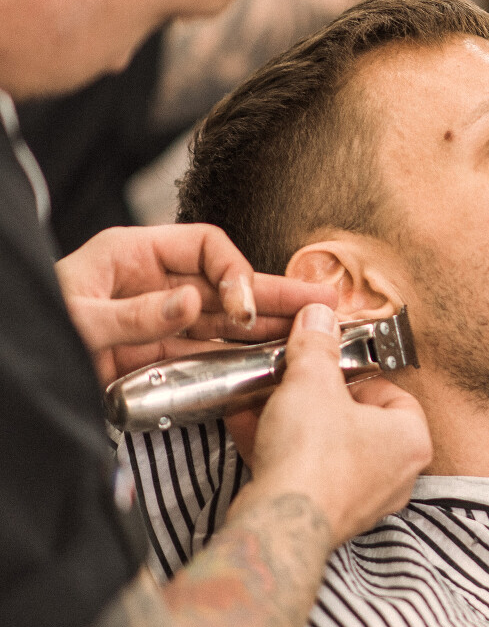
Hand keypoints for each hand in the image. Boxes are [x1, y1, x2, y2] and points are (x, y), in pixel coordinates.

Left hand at [56, 224, 336, 383]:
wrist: (10, 379)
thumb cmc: (32, 332)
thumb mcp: (78, 320)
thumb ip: (135, 314)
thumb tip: (192, 303)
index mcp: (132, 255)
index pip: (206, 247)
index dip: (234, 272)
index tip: (240, 306)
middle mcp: (153, 284)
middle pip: (227, 283)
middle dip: (272, 295)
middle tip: (321, 304)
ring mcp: (158, 321)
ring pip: (224, 321)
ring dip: (266, 328)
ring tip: (312, 334)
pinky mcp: (157, 357)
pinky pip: (207, 354)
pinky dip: (238, 358)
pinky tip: (272, 361)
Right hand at [234, 304, 430, 545]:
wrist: (279, 522)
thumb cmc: (312, 456)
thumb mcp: (312, 382)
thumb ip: (317, 346)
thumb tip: (319, 317)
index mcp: (411, 439)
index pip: (394, 393)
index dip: (357, 374)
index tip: (328, 365)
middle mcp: (395, 474)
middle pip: (357, 420)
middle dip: (317, 397)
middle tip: (291, 379)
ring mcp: (362, 499)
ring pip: (327, 446)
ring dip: (293, 420)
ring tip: (262, 397)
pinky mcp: (326, 515)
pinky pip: (306, 471)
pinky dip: (280, 449)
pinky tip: (246, 424)